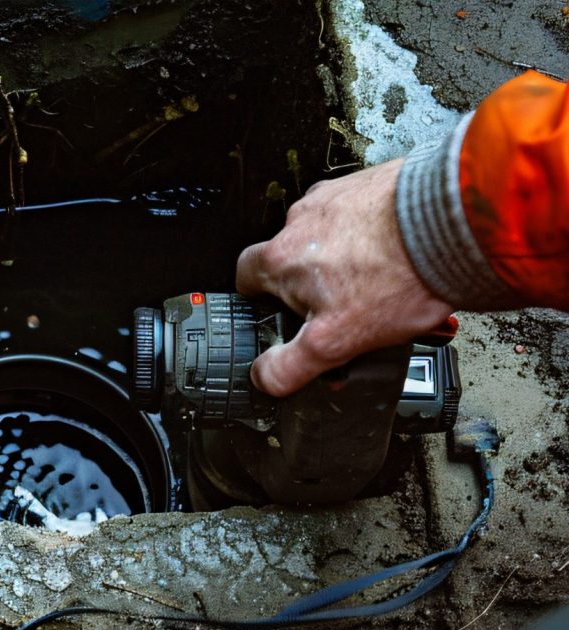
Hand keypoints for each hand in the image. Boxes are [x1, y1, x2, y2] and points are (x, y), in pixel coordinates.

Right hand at [237, 159, 453, 396]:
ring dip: (342, 255)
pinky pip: (361, 213)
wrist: (454, 223)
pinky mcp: (371, 183)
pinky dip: (373, 233)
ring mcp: (337, 196)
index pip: (244, 277)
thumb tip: (263, 377)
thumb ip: (289, 366)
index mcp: (280, 259)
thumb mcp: (334, 342)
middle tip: (342, 306)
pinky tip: (397, 255)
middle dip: (308, 282)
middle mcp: (301, 220)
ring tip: (378, 281)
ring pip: (326, 234)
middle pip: (289, 257)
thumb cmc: (397, 276)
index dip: (258, 299)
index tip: (276, 312)